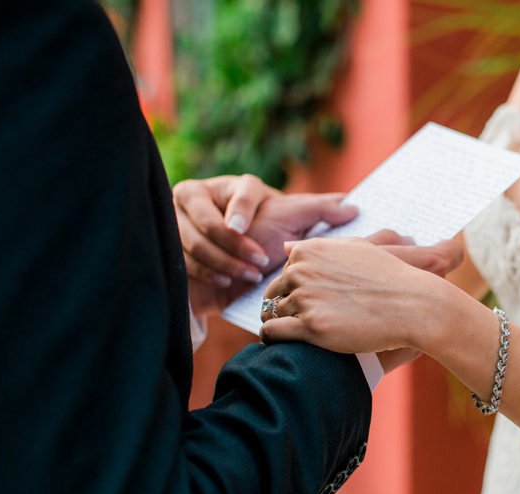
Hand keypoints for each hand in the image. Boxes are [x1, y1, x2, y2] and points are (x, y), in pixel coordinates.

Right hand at [175, 174, 357, 315]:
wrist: (239, 279)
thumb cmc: (269, 244)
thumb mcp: (294, 225)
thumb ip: (320, 212)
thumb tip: (353, 205)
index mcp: (232, 186)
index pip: (233, 190)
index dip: (239, 209)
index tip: (242, 228)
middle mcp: (199, 196)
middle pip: (204, 215)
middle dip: (230, 244)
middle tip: (255, 263)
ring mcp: (177, 219)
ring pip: (192, 239)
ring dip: (222, 261)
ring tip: (247, 275)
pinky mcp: (166, 245)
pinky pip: (180, 258)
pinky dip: (205, 272)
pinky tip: (224, 281)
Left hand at [259, 235, 463, 353]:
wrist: (413, 305)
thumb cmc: (389, 277)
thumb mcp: (354, 249)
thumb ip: (317, 248)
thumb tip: (284, 246)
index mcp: (308, 251)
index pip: (283, 274)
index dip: (294, 292)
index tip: (312, 305)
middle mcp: (301, 271)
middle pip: (274, 294)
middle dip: (284, 309)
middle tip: (304, 324)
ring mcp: (305, 298)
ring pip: (272, 314)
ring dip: (282, 326)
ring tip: (301, 337)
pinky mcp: (312, 327)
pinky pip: (273, 333)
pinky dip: (273, 340)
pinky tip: (287, 346)